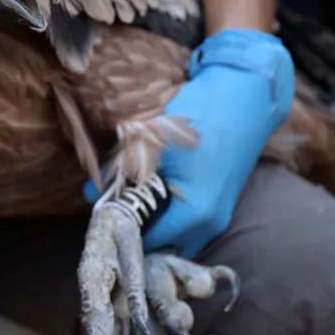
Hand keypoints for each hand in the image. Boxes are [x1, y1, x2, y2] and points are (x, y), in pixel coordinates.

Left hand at [86, 29, 293, 257]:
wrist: (245, 92)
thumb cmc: (199, 114)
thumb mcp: (151, 142)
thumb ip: (120, 174)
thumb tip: (90, 193)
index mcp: (193, 216)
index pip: (145, 242)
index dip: (119, 227)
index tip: (102, 211)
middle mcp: (209, 224)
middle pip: (161, 243)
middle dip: (135, 225)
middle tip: (114, 204)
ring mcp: (219, 215)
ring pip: (175, 233)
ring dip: (152, 218)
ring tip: (131, 193)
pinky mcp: (220, 201)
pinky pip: (187, 220)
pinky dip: (168, 210)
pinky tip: (153, 185)